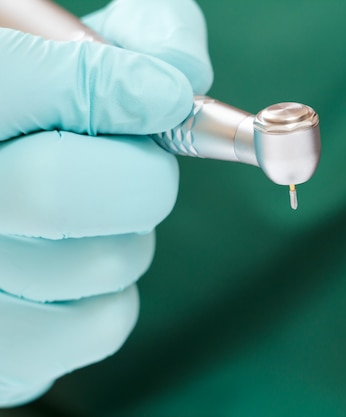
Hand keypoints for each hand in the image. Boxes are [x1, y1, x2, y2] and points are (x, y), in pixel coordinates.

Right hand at [0, 0, 211, 406]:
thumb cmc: (28, 121)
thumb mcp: (61, 47)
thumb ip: (133, 38)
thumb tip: (181, 76)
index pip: (40, 85)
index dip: (121, 89)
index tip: (163, 95)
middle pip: (61, 190)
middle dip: (139, 173)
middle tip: (138, 161)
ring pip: (103, 261)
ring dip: (130, 233)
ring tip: (93, 217)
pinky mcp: (6, 353)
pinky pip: (104, 324)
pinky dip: (117, 291)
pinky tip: (80, 265)